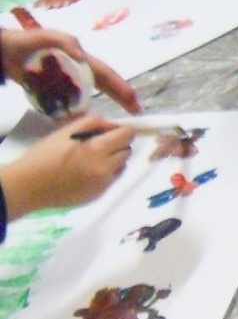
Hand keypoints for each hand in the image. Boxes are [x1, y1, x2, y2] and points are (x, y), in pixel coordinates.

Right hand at [0, 115, 134, 218]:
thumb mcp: (66, 131)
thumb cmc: (45, 155)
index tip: (111, 132)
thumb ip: (93, 123)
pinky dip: (105, 174)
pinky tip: (86, 173)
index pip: (127, 135)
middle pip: (126, 151)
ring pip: (122, 166)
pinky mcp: (98, 195)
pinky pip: (112, 180)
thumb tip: (113, 126)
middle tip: (98, 145)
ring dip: (113, 160)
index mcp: (97, 149)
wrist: (29, 186)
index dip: (122, 131)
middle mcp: (106, 167)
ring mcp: (104, 184)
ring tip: (91, 160)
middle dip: (117, 145)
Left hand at [1, 28, 140, 112]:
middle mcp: (77, 71)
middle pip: (102, 86)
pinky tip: (78, 125)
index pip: (105, 74)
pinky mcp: (50, 91)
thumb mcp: (46, 36)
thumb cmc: (26, 42)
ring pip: (85, 97)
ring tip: (109, 124)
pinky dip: (73, 114)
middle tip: (134, 112)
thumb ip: (65, 42)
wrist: (3, 53)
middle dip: (119, 97)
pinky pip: (66, 104)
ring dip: (97, 109)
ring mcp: (65, 82)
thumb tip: (83, 56)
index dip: (120, 86)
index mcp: (80, 60)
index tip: (134, 99)